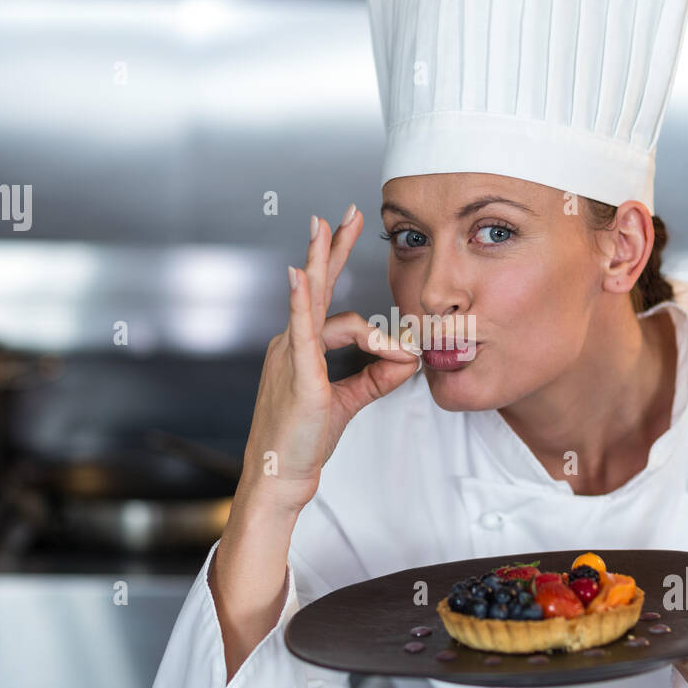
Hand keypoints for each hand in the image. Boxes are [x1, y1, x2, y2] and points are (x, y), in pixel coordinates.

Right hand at [240, 204, 420, 515]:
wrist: (280, 476)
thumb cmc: (304, 441)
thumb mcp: (349, 402)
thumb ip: (377, 377)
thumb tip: (408, 358)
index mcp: (302, 349)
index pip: (336, 312)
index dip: (364, 305)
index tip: (379, 295)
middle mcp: (292, 343)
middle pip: (317, 285)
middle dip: (331, 246)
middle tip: (347, 212)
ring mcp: (290, 354)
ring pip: (314, 299)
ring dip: (325, 261)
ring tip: (331, 224)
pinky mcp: (297, 373)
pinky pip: (301, 329)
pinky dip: (301, 299)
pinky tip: (300, 274)